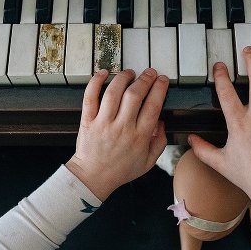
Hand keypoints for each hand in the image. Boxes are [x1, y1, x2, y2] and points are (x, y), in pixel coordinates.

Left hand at [66, 68, 168, 200]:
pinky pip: (90, 97)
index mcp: (139, 137)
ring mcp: (103, 123)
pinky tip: (103, 73)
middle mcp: (122, 127)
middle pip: (135, 95)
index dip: (159, 89)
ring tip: (130, 72)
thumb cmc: (121, 170)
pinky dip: (95, 82)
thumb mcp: (149, 161)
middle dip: (145, 79)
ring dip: (123, 77)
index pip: (153, 106)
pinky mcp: (88, 121)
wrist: (93, 177)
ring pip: (113, 92)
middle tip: (149, 72)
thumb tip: (161, 121)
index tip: (162, 80)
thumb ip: (159, 141)